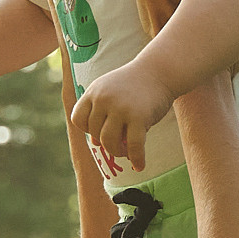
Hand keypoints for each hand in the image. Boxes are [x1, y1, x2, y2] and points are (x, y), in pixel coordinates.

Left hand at [70, 57, 177, 171]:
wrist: (160, 71)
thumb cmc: (135, 84)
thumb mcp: (110, 90)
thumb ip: (100, 112)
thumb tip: (94, 143)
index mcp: (94, 92)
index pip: (78, 120)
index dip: (88, 130)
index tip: (101, 131)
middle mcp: (104, 99)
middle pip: (95, 134)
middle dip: (107, 142)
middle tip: (120, 145)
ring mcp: (121, 108)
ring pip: (109, 142)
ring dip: (117, 152)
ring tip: (127, 152)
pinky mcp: (139, 117)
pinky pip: (134, 146)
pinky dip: (137, 159)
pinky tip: (140, 166)